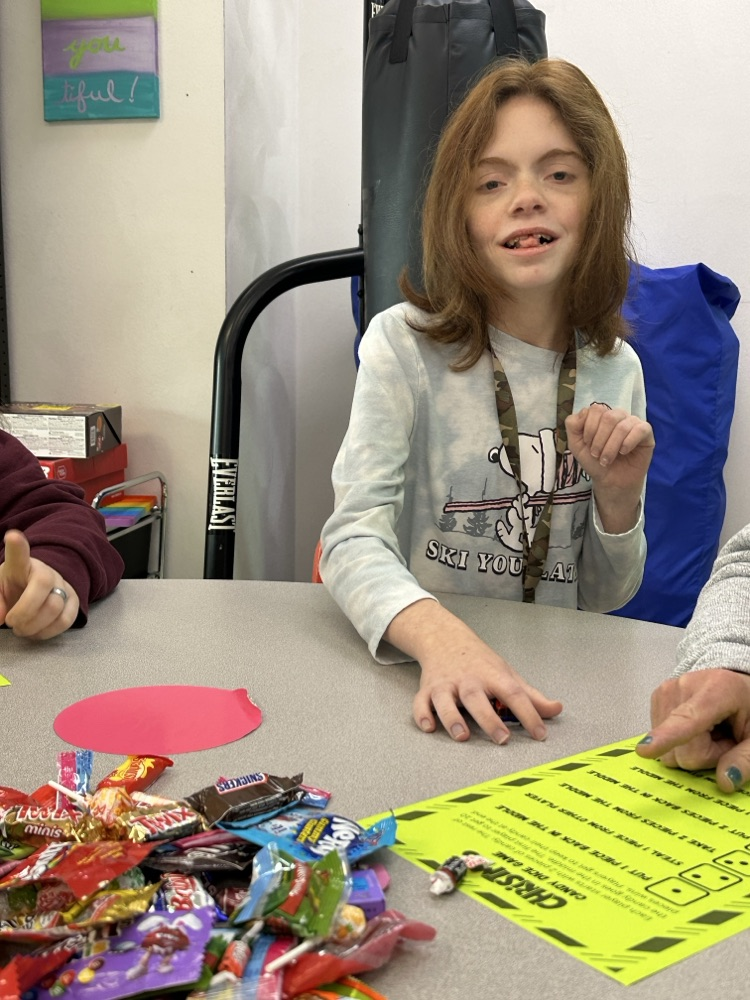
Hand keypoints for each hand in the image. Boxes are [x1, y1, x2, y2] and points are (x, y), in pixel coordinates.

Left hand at [0, 530, 79, 638]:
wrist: (34, 593)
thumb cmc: (13, 588)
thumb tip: (0, 617)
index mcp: (21, 565)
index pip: (20, 554)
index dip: (17, 546)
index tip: (12, 537)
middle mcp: (46, 571)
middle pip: (43, 585)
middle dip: (25, 611)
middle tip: (11, 624)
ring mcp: (63, 585)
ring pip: (55, 607)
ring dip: (35, 626)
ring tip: (22, 630)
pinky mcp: (73, 601)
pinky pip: (66, 620)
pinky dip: (48, 632)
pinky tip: (36, 633)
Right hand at [385, 600, 562, 742]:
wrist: (445, 638)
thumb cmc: (479, 661)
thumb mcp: (507, 674)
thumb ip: (530, 696)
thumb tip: (556, 709)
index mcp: (492, 676)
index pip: (514, 694)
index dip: (529, 714)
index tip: (540, 734)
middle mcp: (468, 680)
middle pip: (477, 698)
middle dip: (489, 719)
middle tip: (502, 739)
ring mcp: (446, 685)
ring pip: (446, 701)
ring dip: (452, 718)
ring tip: (462, 735)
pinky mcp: (427, 690)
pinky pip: (421, 703)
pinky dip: (422, 715)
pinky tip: (429, 727)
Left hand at [566, 405, 653, 532]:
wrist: (610, 481)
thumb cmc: (595, 461)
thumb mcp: (576, 444)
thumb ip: (573, 425)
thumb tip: (583, 411)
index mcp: (602, 416)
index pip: (596, 409)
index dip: (589, 428)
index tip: (588, 445)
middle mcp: (618, 416)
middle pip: (609, 417)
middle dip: (599, 439)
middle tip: (596, 455)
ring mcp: (633, 422)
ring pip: (622, 426)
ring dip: (611, 446)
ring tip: (606, 460)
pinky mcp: (646, 433)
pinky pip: (640, 429)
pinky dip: (628, 442)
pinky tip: (623, 452)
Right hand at [635, 668, 749, 791]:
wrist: (735, 682)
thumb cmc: (749, 706)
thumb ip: (745, 759)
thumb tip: (724, 782)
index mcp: (718, 690)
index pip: (689, 719)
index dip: (667, 737)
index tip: (645, 750)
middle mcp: (685, 685)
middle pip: (683, 750)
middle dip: (705, 755)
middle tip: (724, 739)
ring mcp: (666, 690)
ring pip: (669, 749)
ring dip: (691, 748)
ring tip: (711, 731)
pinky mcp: (656, 697)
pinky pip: (661, 739)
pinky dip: (679, 740)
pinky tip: (696, 727)